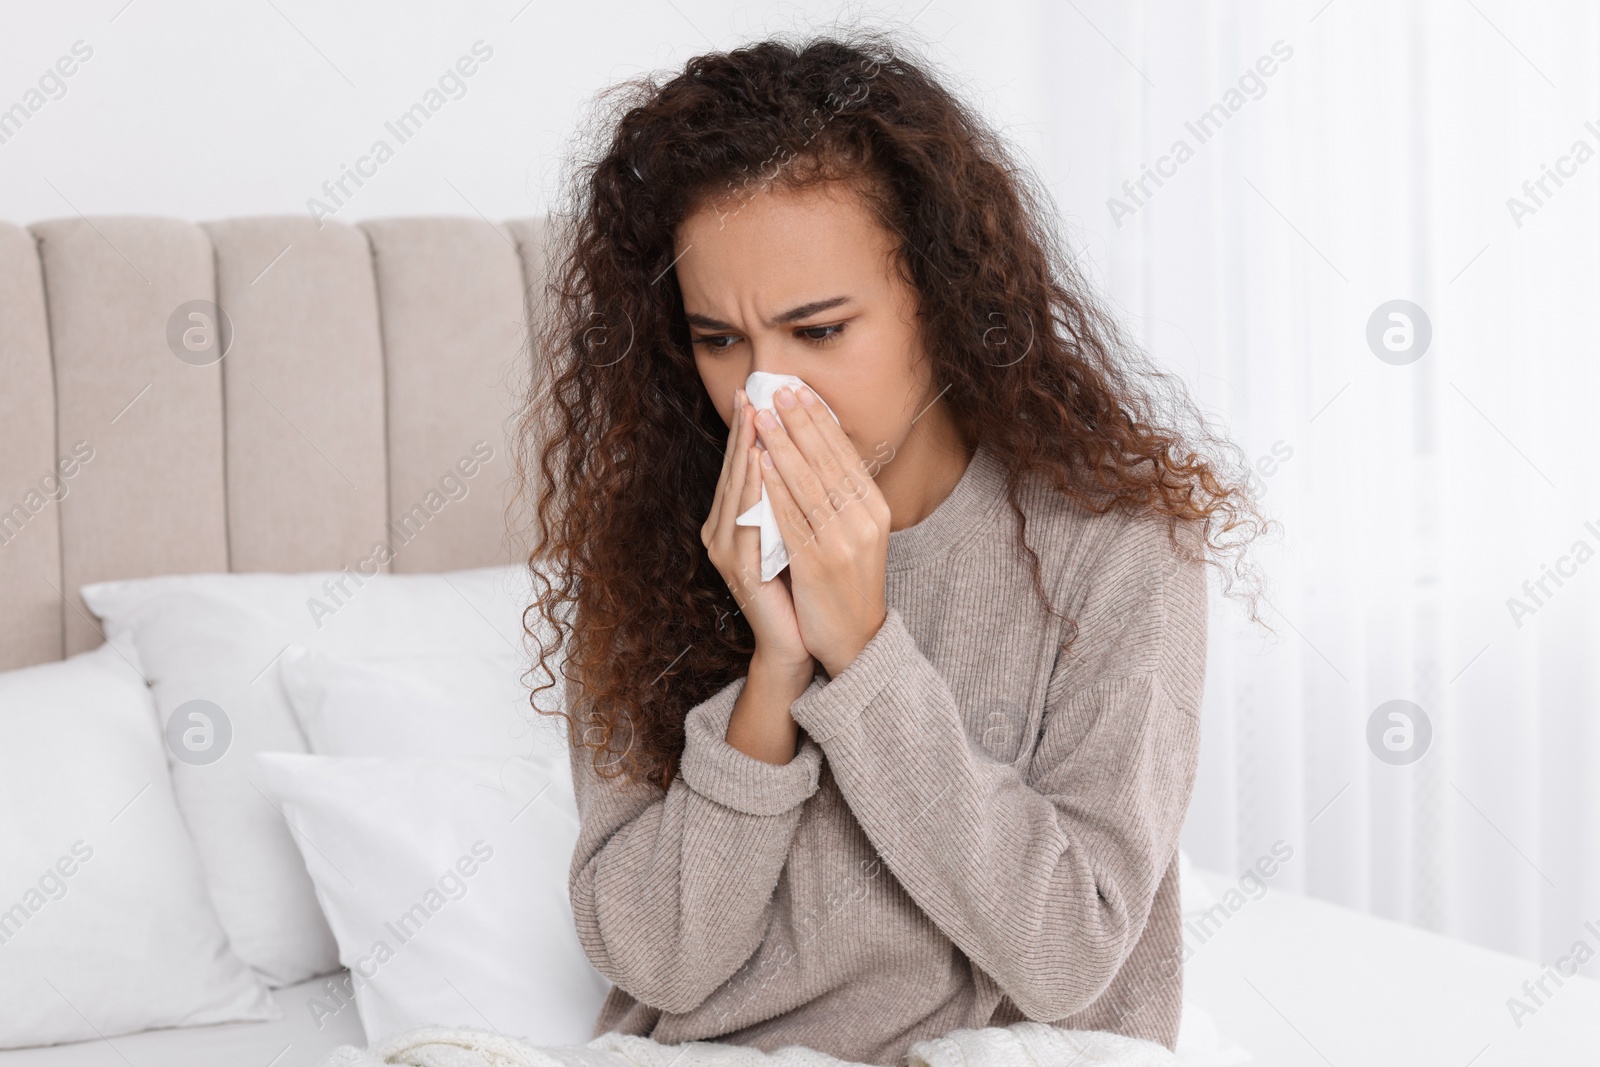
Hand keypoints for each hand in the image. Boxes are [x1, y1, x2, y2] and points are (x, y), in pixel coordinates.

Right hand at [701, 388, 810, 674]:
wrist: (798, 642)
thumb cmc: (797, 586)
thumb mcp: (791, 531)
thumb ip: (785, 497)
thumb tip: (796, 450)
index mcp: (731, 522)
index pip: (739, 467)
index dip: (746, 430)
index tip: (757, 392)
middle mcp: (720, 533)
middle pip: (732, 473)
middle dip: (743, 431)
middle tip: (752, 392)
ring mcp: (726, 552)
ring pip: (736, 492)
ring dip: (745, 452)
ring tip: (756, 418)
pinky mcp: (740, 570)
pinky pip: (747, 521)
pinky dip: (754, 489)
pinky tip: (761, 464)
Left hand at [754, 385, 889, 677]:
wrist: (855, 640)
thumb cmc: (849, 583)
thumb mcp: (858, 534)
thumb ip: (844, 497)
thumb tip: (820, 450)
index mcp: (875, 509)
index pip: (844, 454)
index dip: (820, 420)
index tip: (799, 391)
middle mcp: (863, 520)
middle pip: (827, 461)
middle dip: (799, 422)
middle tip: (777, 389)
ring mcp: (842, 542)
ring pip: (808, 483)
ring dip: (782, 446)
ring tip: (763, 417)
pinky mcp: (817, 563)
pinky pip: (792, 517)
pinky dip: (775, 488)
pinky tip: (760, 465)